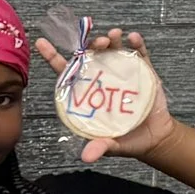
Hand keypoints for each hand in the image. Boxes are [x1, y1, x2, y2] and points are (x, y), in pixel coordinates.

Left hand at [31, 26, 180, 165]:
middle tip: (97, 43)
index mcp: (87, 94)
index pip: (67, 73)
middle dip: (90, 46)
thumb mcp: (110, 145)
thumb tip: (87, 157)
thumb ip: (99, 147)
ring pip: (113, 51)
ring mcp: (123, 74)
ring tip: (112, 36)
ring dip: (111, 41)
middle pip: (90, 57)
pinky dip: (137, 45)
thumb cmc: (125, 140)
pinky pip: (140, 55)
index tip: (41, 42)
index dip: (53, 57)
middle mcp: (102, 80)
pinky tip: (133, 38)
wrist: (153, 138)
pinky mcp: (144, 73)